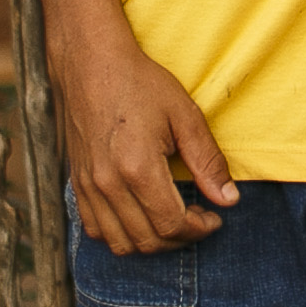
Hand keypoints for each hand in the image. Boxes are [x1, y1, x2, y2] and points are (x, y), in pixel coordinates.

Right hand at [52, 23, 235, 253]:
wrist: (91, 63)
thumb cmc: (140, 83)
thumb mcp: (184, 115)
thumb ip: (207, 161)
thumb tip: (228, 200)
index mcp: (137, 167)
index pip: (171, 224)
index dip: (199, 229)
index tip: (214, 217)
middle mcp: (108, 183)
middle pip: (147, 240)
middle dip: (180, 238)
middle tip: (199, 219)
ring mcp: (88, 186)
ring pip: (119, 242)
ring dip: (151, 242)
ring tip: (171, 221)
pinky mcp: (77, 183)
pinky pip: (95, 230)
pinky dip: (120, 235)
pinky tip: (140, 217)